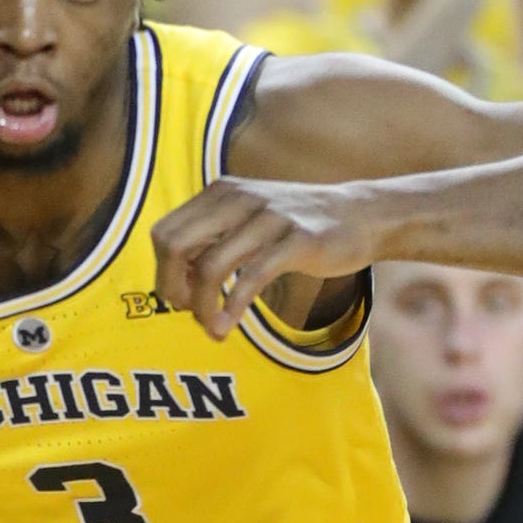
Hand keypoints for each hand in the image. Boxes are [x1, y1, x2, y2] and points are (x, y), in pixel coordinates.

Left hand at [151, 178, 382, 339]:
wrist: (358, 215)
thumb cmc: (294, 228)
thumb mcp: (246, 223)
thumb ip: (211, 242)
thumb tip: (174, 280)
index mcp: (221, 194)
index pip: (164, 233)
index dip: (163, 272)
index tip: (180, 297)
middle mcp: (238, 199)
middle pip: (176, 247)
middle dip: (174, 288)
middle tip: (190, 313)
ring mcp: (268, 217)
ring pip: (211, 267)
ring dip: (203, 307)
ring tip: (212, 328)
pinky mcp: (297, 240)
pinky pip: (251, 278)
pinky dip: (232, 309)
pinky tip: (228, 327)